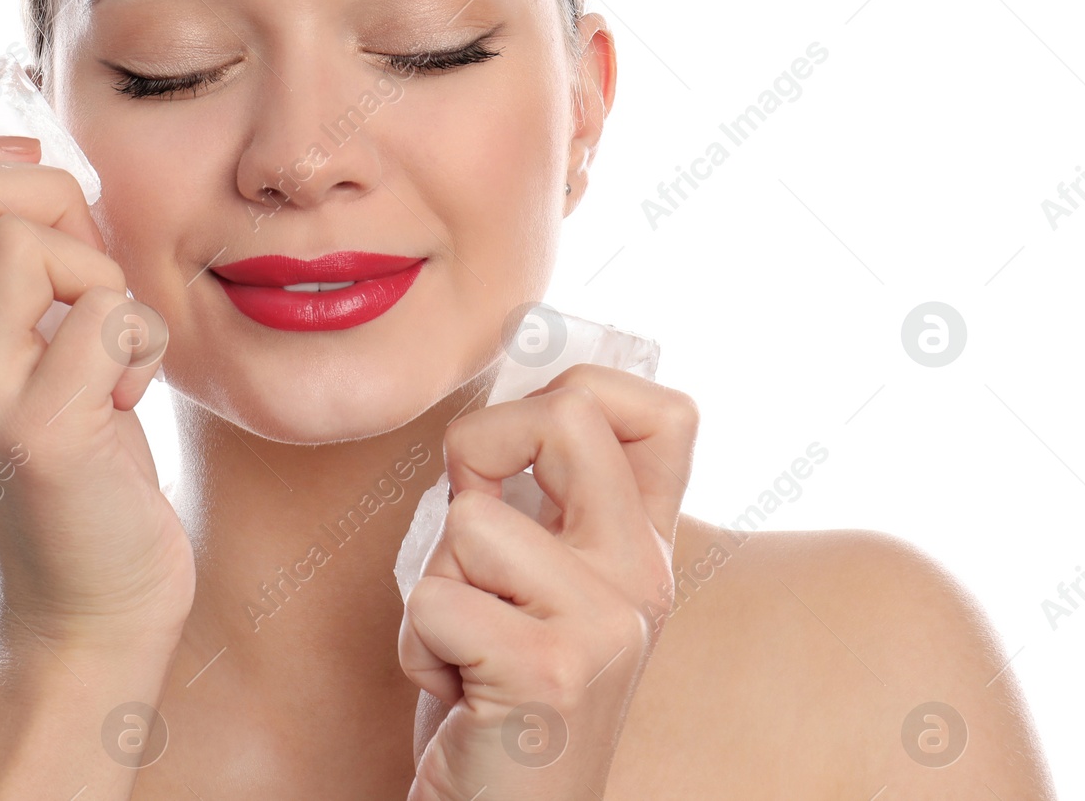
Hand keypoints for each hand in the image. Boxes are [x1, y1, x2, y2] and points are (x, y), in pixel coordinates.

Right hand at [0, 131, 194, 652]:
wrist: (87, 611)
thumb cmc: (78, 464)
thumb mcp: (13, 362)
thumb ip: (3, 277)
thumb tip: (38, 162)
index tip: (33, 182)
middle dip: (46, 195)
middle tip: (84, 273)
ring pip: (25, 244)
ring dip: (100, 274)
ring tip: (108, 346)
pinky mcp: (41, 437)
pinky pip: (106, 316)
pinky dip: (144, 341)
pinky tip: (130, 399)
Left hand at [397, 363, 697, 799]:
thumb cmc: (496, 695)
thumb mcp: (530, 582)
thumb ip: (533, 500)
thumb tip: (486, 403)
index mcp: (644, 545)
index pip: (665, 410)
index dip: (577, 389)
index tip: (519, 444)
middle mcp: (644, 575)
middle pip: (566, 415)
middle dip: (479, 450)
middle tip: (470, 537)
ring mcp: (607, 623)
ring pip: (468, 519)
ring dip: (434, 583)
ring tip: (468, 644)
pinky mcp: (551, 672)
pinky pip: (434, 599)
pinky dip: (420, 646)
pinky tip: (461, 693)